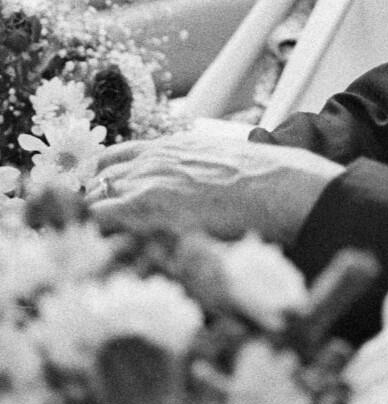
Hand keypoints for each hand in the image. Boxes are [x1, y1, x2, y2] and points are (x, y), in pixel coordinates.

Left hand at [89, 127, 341, 242]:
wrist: (280, 187)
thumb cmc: (268, 181)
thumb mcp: (228, 164)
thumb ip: (202, 173)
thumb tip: (204, 195)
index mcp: (172, 147)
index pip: (115, 158)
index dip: (103, 182)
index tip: (101, 201)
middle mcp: (152, 160)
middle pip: (98, 182)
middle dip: (95, 207)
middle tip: (98, 235)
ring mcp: (145, 182)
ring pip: (93, 202)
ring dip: (93, 224)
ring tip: (97, 251)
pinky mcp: (144, 209)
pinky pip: (96, 221)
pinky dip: (92, 237)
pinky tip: (99, 256)